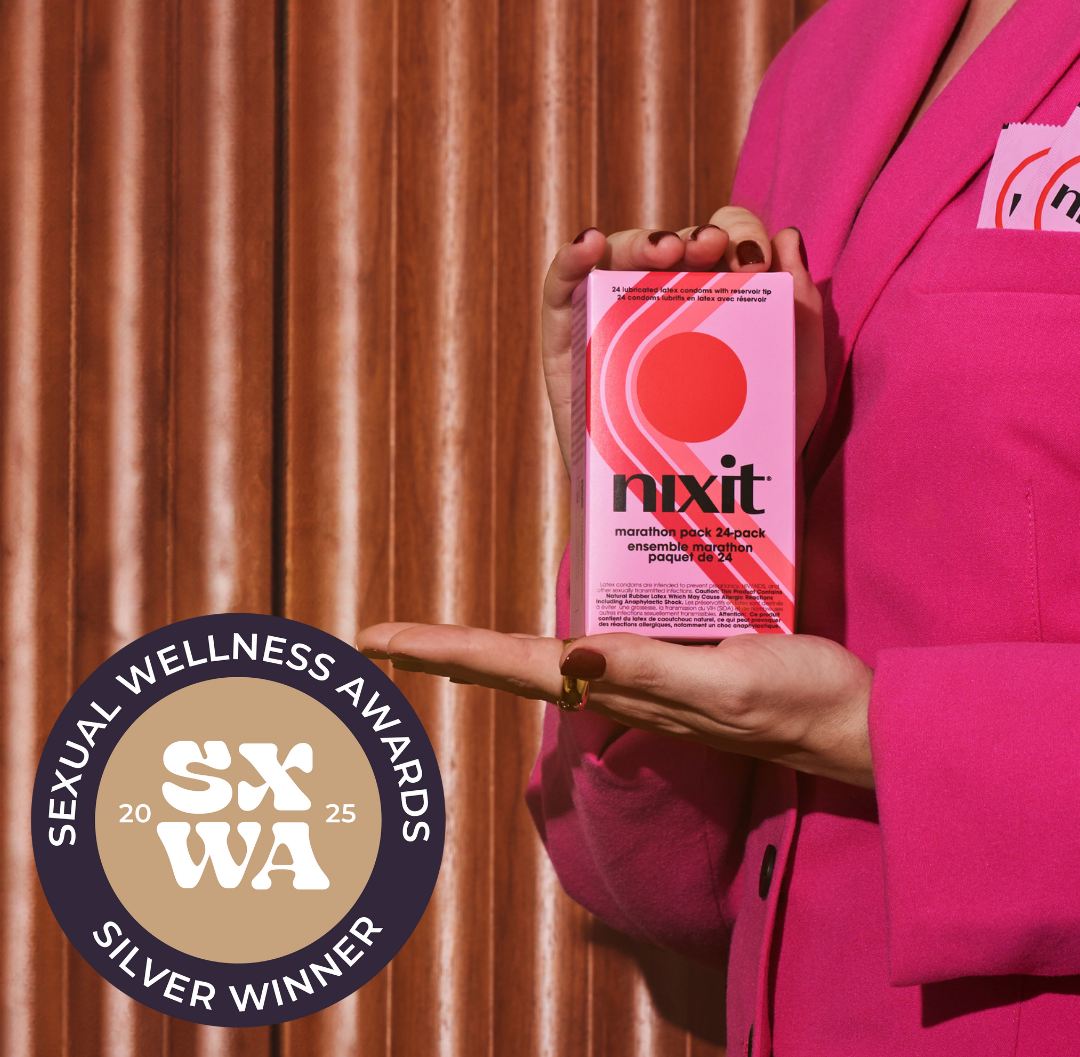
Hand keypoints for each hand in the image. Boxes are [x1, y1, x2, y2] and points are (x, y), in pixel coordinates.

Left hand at [357, 624, 874, 789]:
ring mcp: (639, 675)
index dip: (446, 649)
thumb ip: (652, 672)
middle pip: (511, 664)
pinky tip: (542, 631)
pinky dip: (547, 638)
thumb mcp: (729, 685)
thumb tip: (570, 653)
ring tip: (433, 641)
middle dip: (444, 651)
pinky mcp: (669, 659)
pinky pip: (594, 642)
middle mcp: (616, 683)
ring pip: (544, 657)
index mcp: (621, 687)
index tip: (381, 640)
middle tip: (381, 638)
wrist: (847, 722)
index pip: (513, 664)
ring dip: (485, 651)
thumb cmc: (797, 705)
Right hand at [543, 211, 824, 474]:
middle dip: (693, 237)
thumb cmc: (745, 447)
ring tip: (665, 250)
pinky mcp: (568, 344)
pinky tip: (589, 244)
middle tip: (713, 250)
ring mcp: (612, 320)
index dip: (736, 234)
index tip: (753, 261)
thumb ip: (802, 311)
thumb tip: (788, 236)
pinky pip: (560, 291)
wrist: (690, 514)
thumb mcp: (797, 381)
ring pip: (617, 258)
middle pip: (672, 246)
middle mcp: (661, 304)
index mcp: (713, 302)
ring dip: (639, 241)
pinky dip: (569, 258)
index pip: (719, 245)